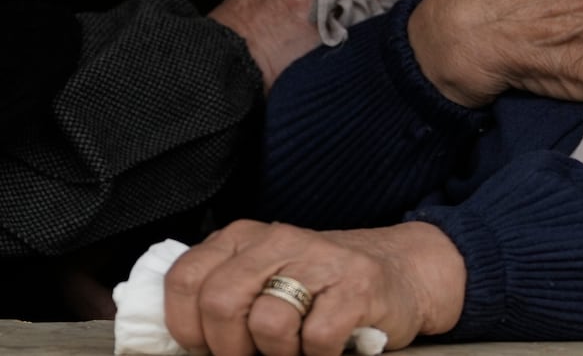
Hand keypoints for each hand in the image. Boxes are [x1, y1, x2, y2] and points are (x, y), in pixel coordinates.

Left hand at [165, 220, 464, 355]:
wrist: (402, 272)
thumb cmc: (323, 288)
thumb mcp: (266, 279)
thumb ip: (226, 298)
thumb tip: (180, 347)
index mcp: (245, 238)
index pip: (186, 279)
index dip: (186, 327)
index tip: (205, 348)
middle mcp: (278, 241)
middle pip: (220, 302)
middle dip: (229, 349)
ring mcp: (320, 261)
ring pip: (267, 325)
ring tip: (295, 351)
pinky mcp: (357, 287)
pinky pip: (316, 339)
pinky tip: (326, 351)